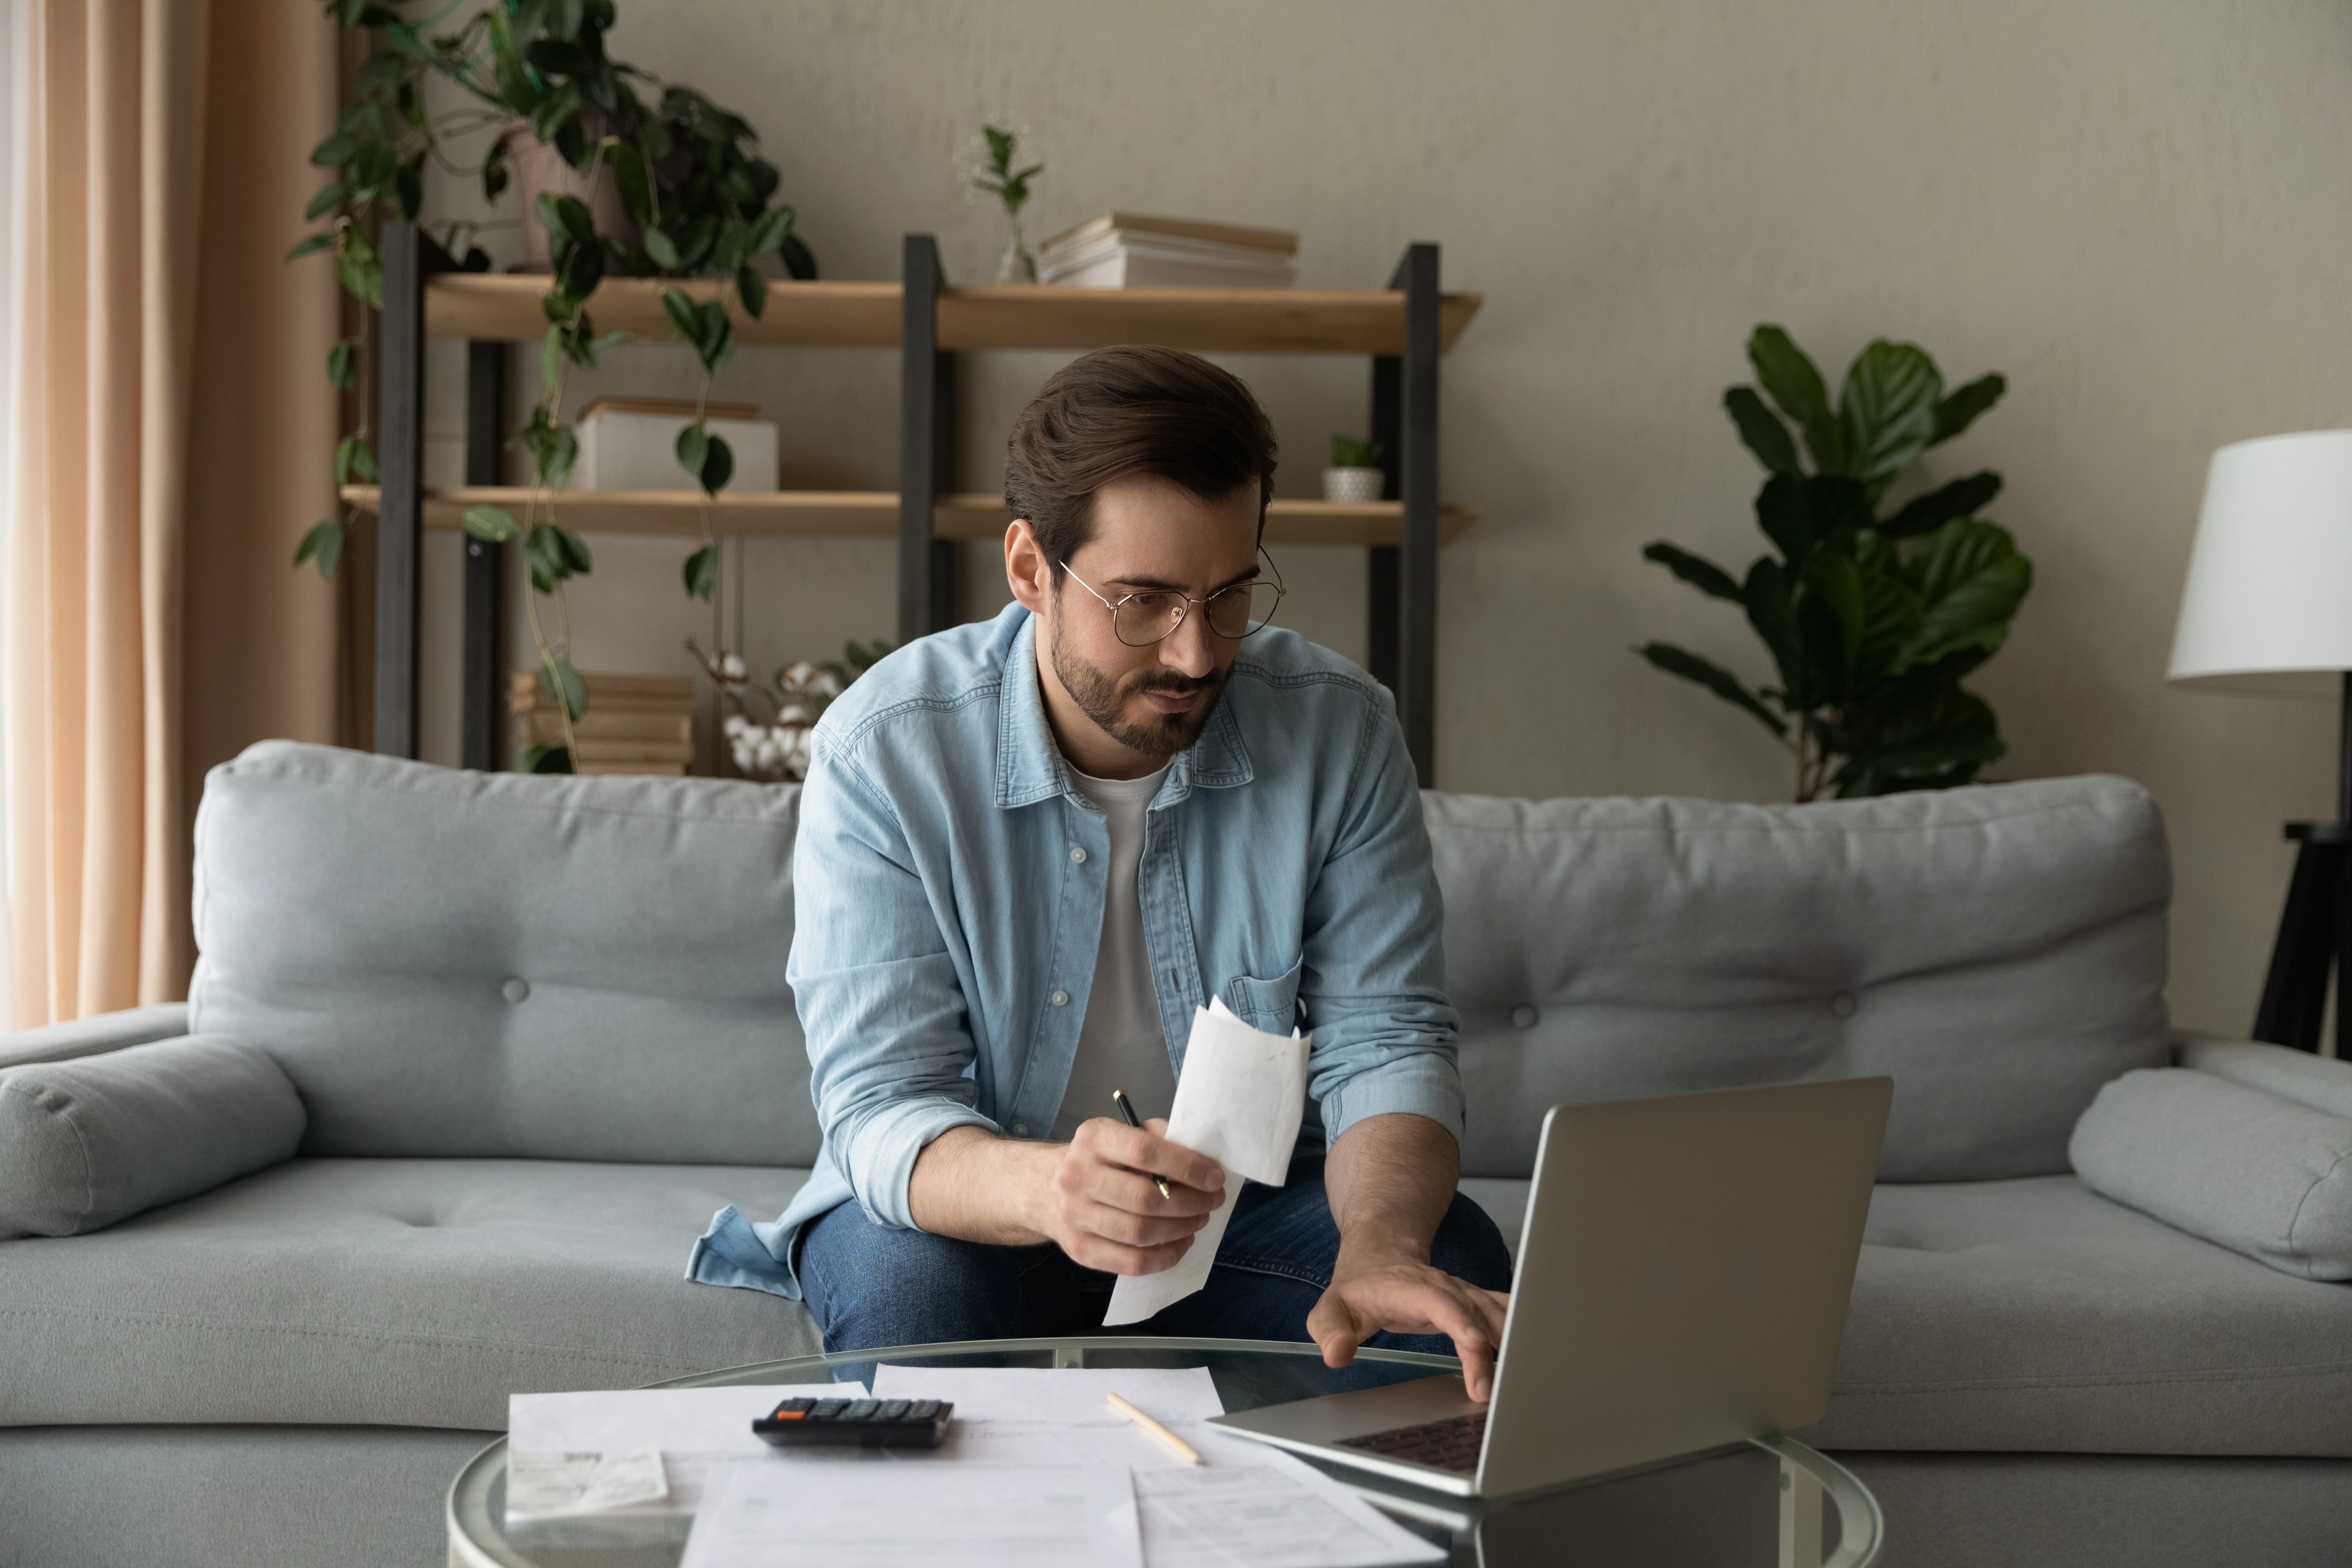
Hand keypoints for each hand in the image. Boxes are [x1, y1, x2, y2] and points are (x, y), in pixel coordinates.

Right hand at [1040, 1116, 1225, 1274]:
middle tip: (1213, 1201)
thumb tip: (1203, 1159)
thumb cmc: (1101, 1159)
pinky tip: (1181, 1243)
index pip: (1145, 1151)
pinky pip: (1131, 1263)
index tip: (1215, 1177)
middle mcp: (1077, 1176)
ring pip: (1140, 1233)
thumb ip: (1160, 1137)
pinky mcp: (1079, 1249)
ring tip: (1199, 1219)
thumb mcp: (1124, 1133)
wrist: (1045, 1187)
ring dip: (1181, 1229)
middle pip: (1144, 1198)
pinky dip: (1165, 1256)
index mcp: (1093, 1138)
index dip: (1187, 1166)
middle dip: (1191, 1202)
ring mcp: (1075, 1216)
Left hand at [1307, 1251, 1511, 1400]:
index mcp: (1413, 1289)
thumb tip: (1337, 1355)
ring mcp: (1465, 1295)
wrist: (1380, 1253)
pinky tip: (1542, 1354)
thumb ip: (1330, 1331)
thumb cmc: (1358, 1287)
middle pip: (1479, 1316)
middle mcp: (1446, 1290)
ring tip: (1529, 1381)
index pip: (1443, 1305)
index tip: (1477, 1353)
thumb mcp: (1330, 1308)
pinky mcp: (1476, 1304)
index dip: (1463, 1327)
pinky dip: (1524, 1332)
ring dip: (1516, 1344)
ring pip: (1500, 1315)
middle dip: (1494, 1351)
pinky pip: (1507, 1315)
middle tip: (1500, 1392)